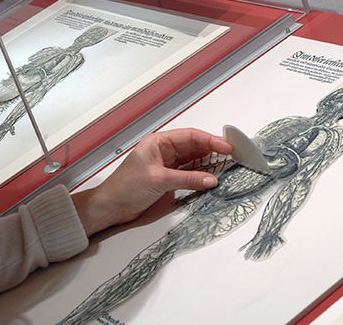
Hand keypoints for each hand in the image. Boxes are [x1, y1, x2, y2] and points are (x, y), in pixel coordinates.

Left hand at [71, 128, 232, 236]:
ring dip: (207, 163)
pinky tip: (210, 177)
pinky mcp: (166, 178)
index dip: (210, 140)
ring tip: (225, 166)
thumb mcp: (160, 180)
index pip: (190, 136)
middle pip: (193, 146)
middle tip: (231, 156)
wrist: (111, 206)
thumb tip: (211, 179)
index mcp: (158, 142)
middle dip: (212, 150)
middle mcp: (162, 151)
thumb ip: (188, 179)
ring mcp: (165, 164)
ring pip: (192, 160)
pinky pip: (188, 173)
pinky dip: (199, 175)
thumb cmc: (125, 187)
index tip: (227, 147)